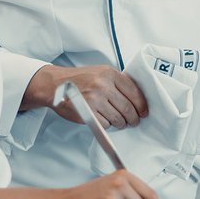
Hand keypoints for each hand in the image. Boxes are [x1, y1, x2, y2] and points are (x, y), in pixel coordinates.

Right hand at [29, 64, 148, 128]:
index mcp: (110, 74)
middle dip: (133, 118)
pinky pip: (105, 124)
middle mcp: (103, 85)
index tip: (144, 112)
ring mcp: (94, 99)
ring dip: (121, 123)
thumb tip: (137, 99)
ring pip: (118, 118)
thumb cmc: (80, 80)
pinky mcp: (87, 112)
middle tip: (134, 121)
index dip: (142, 105)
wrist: (55, 84)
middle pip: (128, 108)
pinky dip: (107, 125)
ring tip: (120, 122)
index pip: (134, 92)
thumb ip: (117, 82)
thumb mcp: (101, 73)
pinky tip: (104, 120)